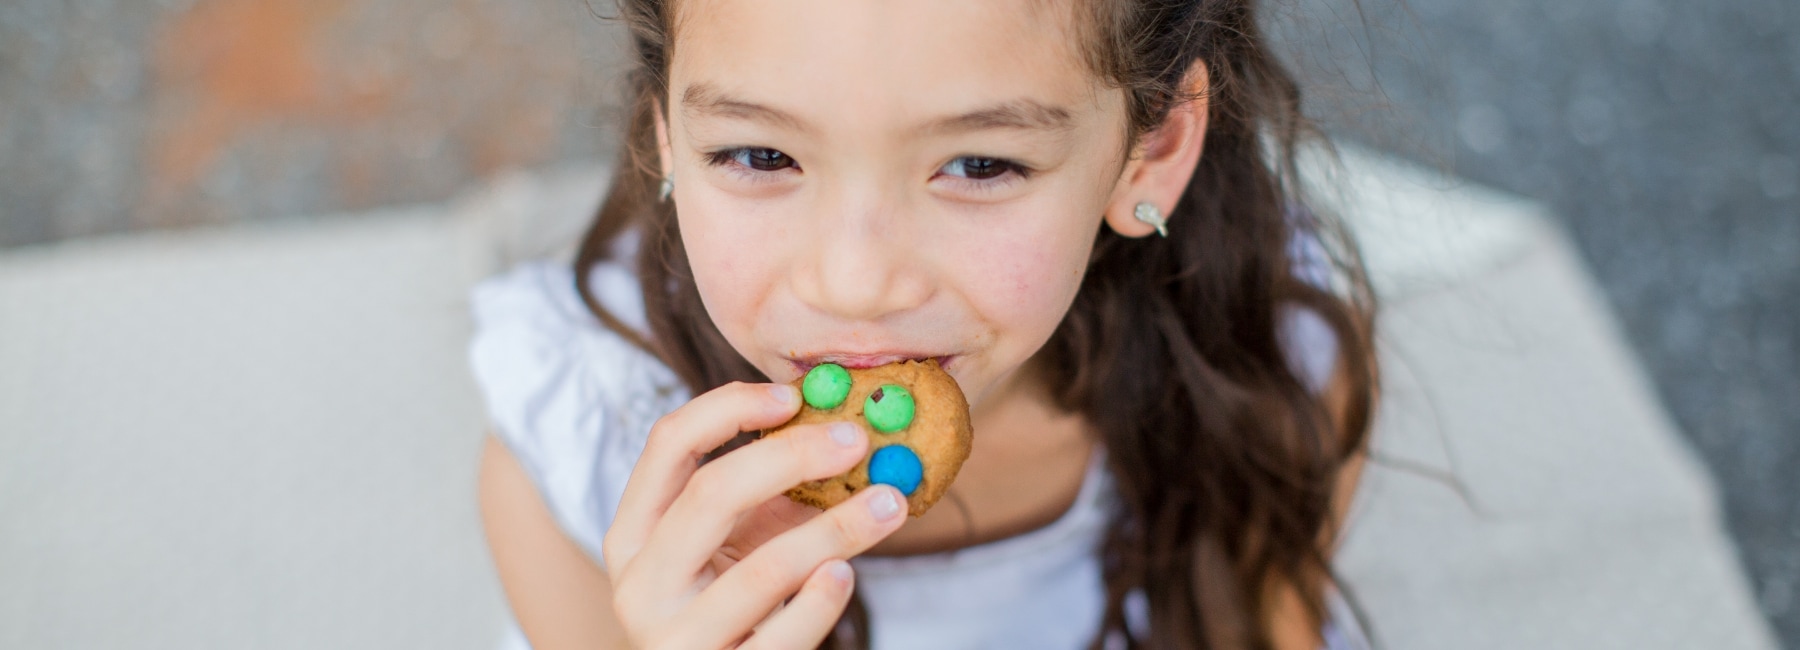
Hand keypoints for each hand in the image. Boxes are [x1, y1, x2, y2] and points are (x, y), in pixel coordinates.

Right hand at [602, 381, 907, 648]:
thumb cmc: (735, 607)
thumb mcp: (737, 544)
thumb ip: (773, 492)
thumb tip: (846, 430)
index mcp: (634, 533)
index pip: (668, 443)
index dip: (730, 407)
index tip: (795, 397)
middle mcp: (640, 583)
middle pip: (710, 493)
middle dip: (791, 457)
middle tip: (856, 441)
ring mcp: (674, 637)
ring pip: (763, 569)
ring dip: (837, 529)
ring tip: (888, 504)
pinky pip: (783, 633)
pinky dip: (822, 600)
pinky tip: (846, 575)